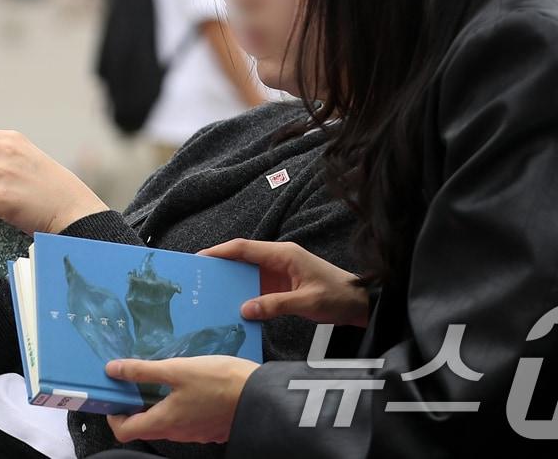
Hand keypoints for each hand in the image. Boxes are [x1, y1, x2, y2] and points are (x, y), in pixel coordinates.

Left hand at [104, 355, 257, 443]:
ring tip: (160, 378)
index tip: (116, 394)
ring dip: (156, 404)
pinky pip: (184, 420)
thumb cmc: (219, 382)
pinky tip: (185, 385)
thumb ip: (142, 371)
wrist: (260, 396)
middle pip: (144, 427)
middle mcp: (177, 433)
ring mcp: (194, 432)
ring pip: (165, 423)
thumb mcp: (176, 369)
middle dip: (134, 406)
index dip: (114, 414)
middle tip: (135, 381)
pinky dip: (176, 405)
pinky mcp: (208, 427)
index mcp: (164, 422)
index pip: (124, 431)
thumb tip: (113, 369)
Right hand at [201, 239, 367, 326]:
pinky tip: (234, 306)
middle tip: (198, 277)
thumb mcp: (307, 302)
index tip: (200, 258)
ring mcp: (280, 272)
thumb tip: (244, 309)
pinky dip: (245, 294)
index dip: (221, 251)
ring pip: (248, 273)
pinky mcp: (282, 285)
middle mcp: (278, 259)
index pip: (245, 248)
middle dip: (220, 266)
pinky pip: (257, 287)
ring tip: (210, 293)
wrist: (360, 304)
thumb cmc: (338, 297)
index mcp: (283, 254)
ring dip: (231, 282)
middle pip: (242, 258)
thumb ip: (275, 305)